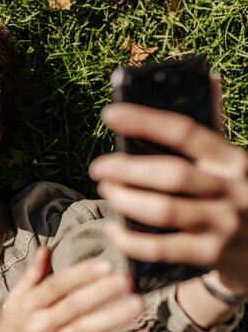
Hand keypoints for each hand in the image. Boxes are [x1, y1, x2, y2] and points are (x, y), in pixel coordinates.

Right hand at [0, 247, 146, 331]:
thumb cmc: (15, 328)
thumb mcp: (16, 298)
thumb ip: (33, 274)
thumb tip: (47, 248)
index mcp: (29, 305)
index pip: (56, 286)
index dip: (80, 275)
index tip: (105, 264)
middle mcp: (40, 326)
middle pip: (73, 307)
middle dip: (100, 292)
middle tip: (126, 279)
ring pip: (85, 331)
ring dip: (113, 317)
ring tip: (137, 304)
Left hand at [90, 103, 247, 291]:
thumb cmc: (244, 196)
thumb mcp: (237, 164)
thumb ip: (214, 133)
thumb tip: (210, 77)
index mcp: (234, 160)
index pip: (185, 132)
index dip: (144, 121)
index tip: (109, 115)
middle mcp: (231, 189)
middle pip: (171, 174)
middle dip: (127, 169)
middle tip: (98, 168)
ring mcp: (223, 224)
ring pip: (164, 210)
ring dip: (126, 200)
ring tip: (106, 191)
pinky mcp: (213, 254)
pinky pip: (162, 248)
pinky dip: (131, 241)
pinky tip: (114, 231)